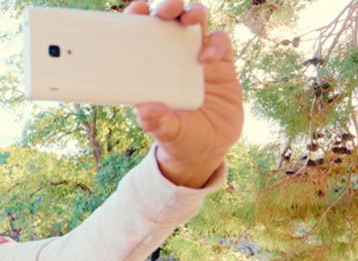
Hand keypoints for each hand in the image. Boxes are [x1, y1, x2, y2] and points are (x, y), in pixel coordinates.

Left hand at [126, 0, 243, 187]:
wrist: (209, 148)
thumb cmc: (179, 138)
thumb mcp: (167, 133)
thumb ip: (156, 122)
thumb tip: (145, 110)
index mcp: (149, 68)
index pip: (140, 34)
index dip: (138, 17)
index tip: (136, 9)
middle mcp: (171, 57)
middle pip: (170, 20)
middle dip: (169, 7)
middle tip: (167, 9)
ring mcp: (197, 57)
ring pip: (196, 23)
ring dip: (194, 13)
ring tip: (191, 18)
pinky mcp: (222, 64)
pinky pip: (221, 42)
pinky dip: (216, 43)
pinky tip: (209, 58)